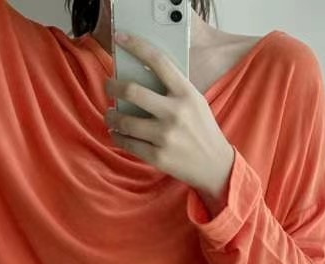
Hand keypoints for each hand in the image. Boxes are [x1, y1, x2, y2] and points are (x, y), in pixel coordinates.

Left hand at [103, 32, 235, 202]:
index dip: (136, 45)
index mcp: (186, 94)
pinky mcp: (158, 156)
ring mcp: (166, 136)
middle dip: (113, 87)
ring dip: (111, 116)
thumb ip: (173, 89)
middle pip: (132, 91)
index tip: (119, 37)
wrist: (215, 165)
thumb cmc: (202, 130)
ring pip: (124, 121)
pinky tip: (117, 133)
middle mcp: (175, 113)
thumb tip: (140, 74)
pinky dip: (117, 137)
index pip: (158, 62)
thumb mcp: (195, 102)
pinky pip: (127, 143)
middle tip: (109, 87)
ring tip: (110, 115)